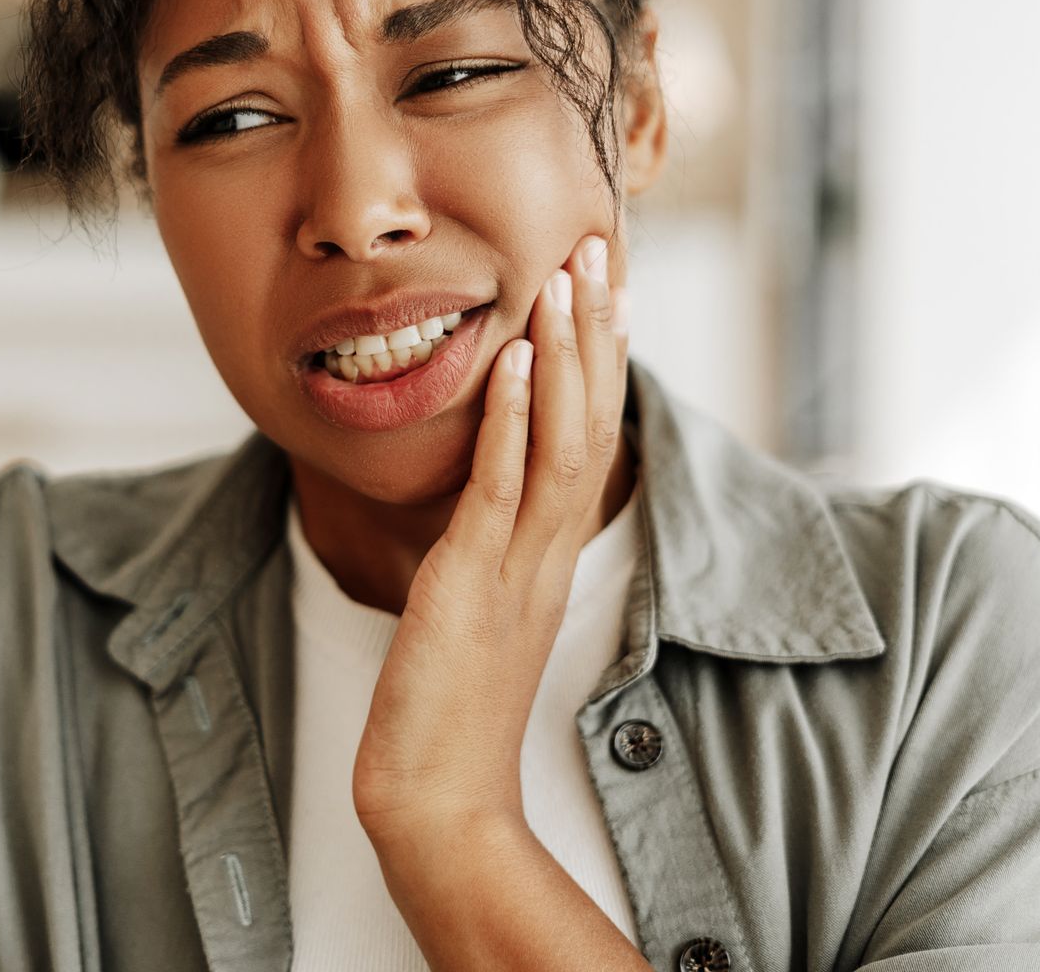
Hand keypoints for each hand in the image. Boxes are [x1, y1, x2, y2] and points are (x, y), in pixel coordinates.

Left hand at [351, 232, 630, 851]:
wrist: (434, 794)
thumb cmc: (447, 711)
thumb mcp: (476, 612)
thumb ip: (488, 553)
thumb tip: (481, 505)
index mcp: (550, 554)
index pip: (590, 437)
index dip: (601, 358)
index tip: (605, 287)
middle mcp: (548, 550)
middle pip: (593, 420)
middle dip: (598, 330)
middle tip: (603, 245)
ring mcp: (517, 565)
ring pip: (560, 441)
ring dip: (565, 354)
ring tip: (567, 277)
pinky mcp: (471, 581)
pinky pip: (499, 487)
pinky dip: (508, 418)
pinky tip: (510, 358)